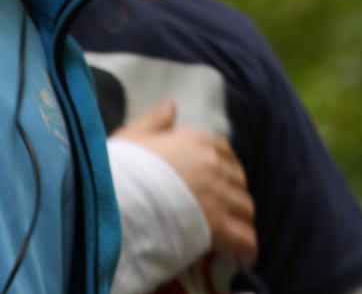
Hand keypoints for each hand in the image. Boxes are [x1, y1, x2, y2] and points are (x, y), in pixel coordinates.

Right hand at [113, 98, 257, 268]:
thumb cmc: (118, 167)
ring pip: (245, 209)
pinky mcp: (217, 227)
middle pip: (238, 181)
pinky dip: (247, 249)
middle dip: (233, 195)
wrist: (114, 198)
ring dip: (240, 220)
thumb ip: (155, 121)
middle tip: (223, 209)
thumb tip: (170, 104)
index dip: (223, 167)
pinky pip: (245, 239)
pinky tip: (241, 257)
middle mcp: (212, 166)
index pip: (224, 151)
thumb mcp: (132, 136)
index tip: (217, 180)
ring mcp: (217, 196)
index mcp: (195, 141)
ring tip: (232, 232)